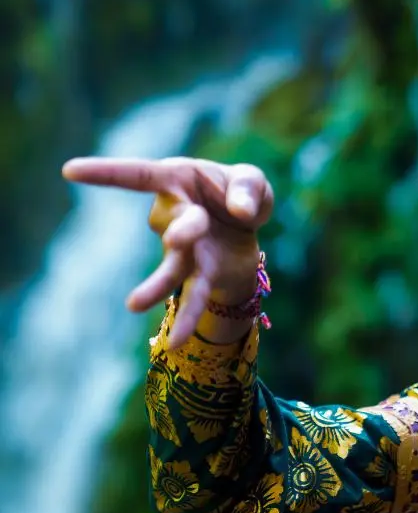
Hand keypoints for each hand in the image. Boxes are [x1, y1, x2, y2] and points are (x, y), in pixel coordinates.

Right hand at [62, 156, 273, 347]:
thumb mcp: (252, 180)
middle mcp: (175, 214)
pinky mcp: (201, 274)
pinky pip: (193, 297)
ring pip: (174, 267)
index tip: (69, 171)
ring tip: (134, 305)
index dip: (107, 173)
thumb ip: (249, 188)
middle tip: (175, 239)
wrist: (247, 231)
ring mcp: (185, 248)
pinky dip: (187, 318)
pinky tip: (176, 341)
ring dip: (159, 285)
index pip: (139, 175)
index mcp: (179, 180)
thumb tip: (240, 212)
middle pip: (174, 224)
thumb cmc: (241, 194)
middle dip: (181, 230)